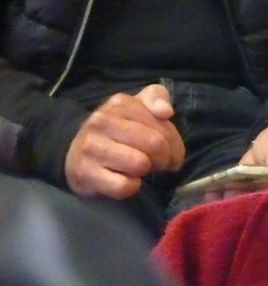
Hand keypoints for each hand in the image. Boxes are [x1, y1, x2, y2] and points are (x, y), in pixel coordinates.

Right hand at [64, 84, 184, 198]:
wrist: (74, 151)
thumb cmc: (118, 130)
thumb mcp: (138, 106)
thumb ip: (157, 98)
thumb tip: (165, 111)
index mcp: (119, 104)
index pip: (164, 127)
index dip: (175, 145)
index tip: (171, 152)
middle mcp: (101, 121)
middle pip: (155, 145)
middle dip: (165, 159)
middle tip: (159, 164)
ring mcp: (91, 147)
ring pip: (140, 164)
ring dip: (146, 172)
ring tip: (140, 170)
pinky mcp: (85, 173)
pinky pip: (123, 186)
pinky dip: (131, 187)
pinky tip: (126, 180)